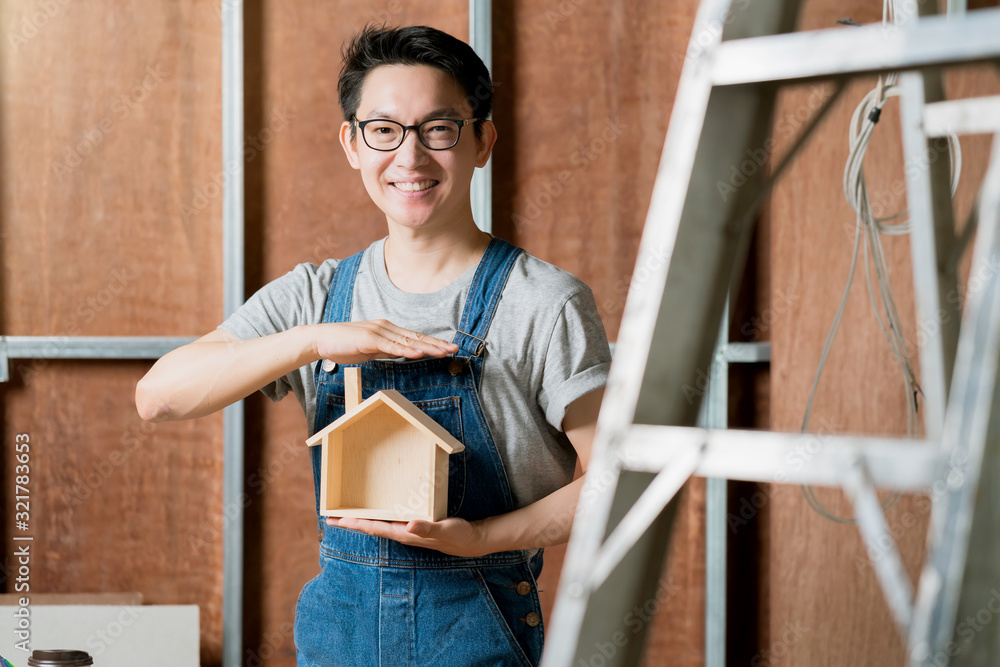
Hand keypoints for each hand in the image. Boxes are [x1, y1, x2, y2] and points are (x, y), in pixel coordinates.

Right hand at [309, 320, 457, 364]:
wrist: (321, 339)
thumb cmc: (344, 345)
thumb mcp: (371, 350)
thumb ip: (386, 350)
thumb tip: (403, 353)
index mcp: (388, 330)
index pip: (414, 337)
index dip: (433, 343)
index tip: (448, 348)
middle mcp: (386, 328)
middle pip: (416, 337)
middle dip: (437, 344)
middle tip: (455, 349)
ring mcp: (379, 332)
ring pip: (408, 341)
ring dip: (428, 347)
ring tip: (444, 351)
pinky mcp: (369, 339)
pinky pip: (392, 346)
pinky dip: (407, 349)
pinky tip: (420, 352)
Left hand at [327, 516, 489, 556]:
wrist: (472, 541)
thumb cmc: (458, 536)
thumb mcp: (444, 529)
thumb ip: (428, 529)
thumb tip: (409, 526)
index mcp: (405, 534)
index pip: (374, 528)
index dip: (355, 523)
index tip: (336, 520)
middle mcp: (403, 533)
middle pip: (371, 527)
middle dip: (352, 522)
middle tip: (331, 517)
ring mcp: (408, 530)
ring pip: (379, 524)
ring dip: (363, 520)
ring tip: (347, 514)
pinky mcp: (414, 526)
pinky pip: (391, 520)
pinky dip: (379, 516)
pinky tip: (376, 511)